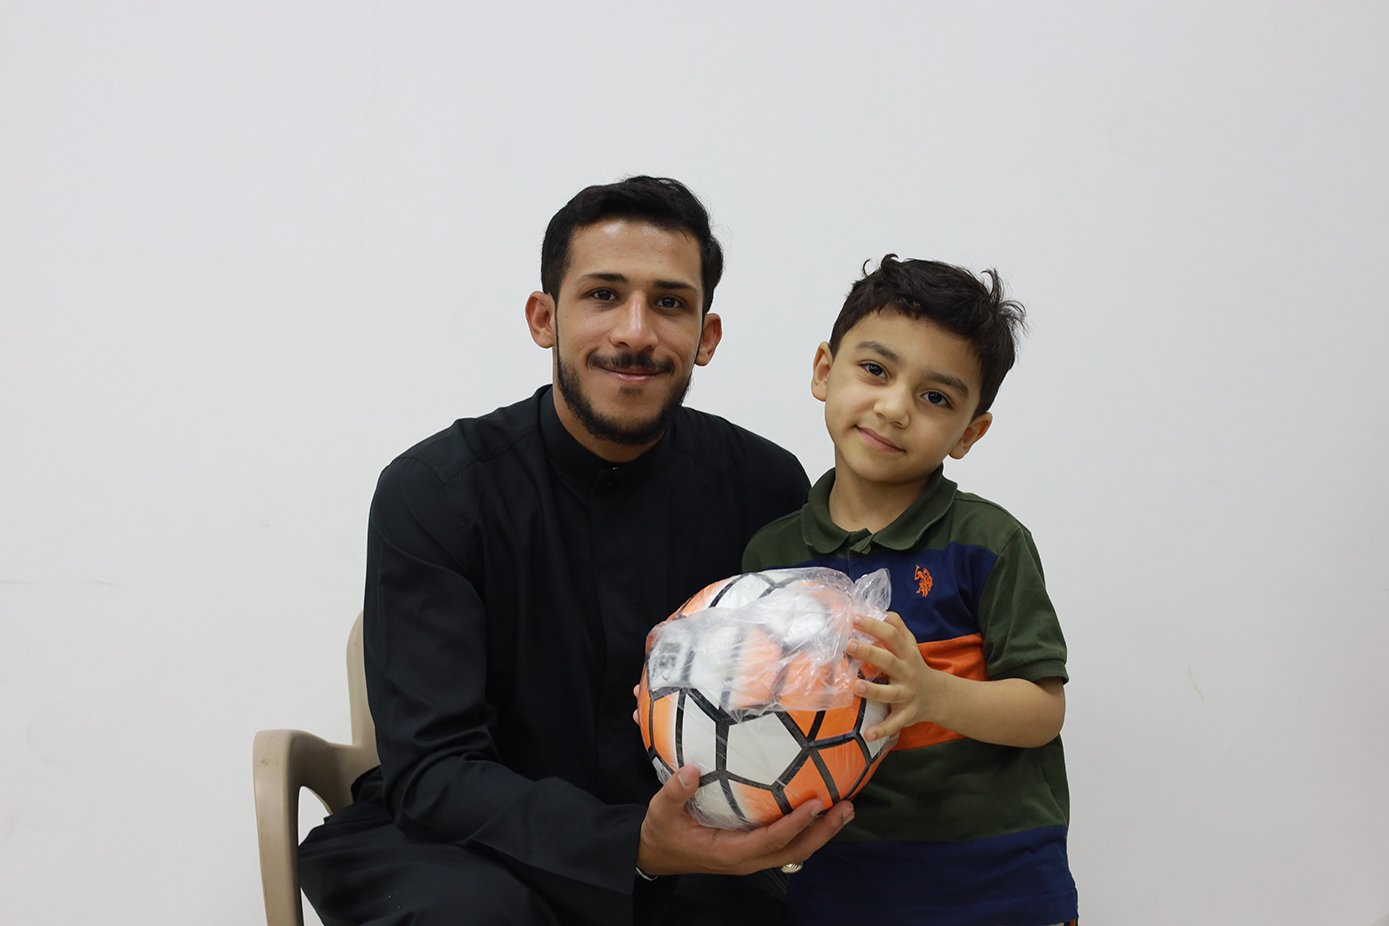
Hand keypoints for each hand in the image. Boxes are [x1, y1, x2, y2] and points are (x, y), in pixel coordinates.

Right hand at [636, 765, 854, 875]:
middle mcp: (748, 859)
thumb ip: (675, 792)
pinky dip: (807, 829)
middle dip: (824, 830)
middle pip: (796, 850)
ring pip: (796, 850)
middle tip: (847, 807)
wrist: (656, 854)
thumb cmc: (662, 833)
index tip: (817, 803)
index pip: (772, 840)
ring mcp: (753, 857)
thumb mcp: (662, 812)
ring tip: (845, 808)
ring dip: (822, 831)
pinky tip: (819, 810)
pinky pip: (787, 843)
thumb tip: (690, 770)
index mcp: (730, 852)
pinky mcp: (753, 850)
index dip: (796, 823)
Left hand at [847, 610, 940, 741]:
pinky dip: (882, 730)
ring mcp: (907, 694)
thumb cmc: (915, 666)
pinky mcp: (906, 714)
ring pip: (890, 693)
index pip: (891, 635)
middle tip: (849, 645)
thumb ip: (898, 628)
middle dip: (869, 653)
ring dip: (873, 691)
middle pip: (888, 660)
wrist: (939, 697)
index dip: (874, 626)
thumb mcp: (911, 646)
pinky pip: (894, 723)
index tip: (855, 618)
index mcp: (907, 653)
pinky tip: (867, 734)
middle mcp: (907, 672)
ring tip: (856, 686)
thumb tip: (883, 611)